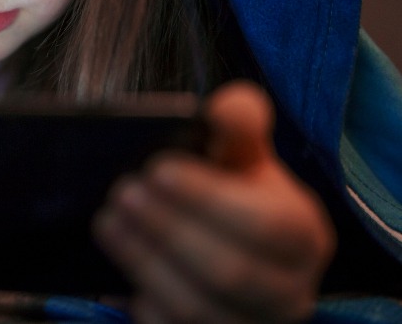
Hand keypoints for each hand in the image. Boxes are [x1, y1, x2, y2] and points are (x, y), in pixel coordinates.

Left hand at [93, 81, 335, 323]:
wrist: (224, 240)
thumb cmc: (233, 189)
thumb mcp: (240, 152)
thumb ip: (238, 122)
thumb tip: (226, 107)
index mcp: (302, 236)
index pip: (265, 225)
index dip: (207, 199)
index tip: (156, 169)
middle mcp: (288, 291)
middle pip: (229, 273)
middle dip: (168, 230)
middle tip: (122, 193)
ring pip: (198, 309)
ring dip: (145, 263)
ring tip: (108, 221)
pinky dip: (145, 305)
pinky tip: (120, 272)